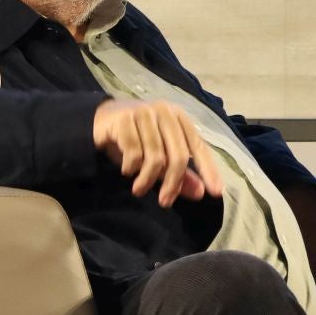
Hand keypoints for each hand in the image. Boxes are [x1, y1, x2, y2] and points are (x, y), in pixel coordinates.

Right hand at [92, 99, 223, 206]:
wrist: (100, 121)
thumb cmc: (135, 139)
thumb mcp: (159, 158)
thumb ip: (181, 175)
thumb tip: (200, 193)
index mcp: (179, 118)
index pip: (198, 146)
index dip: (208, 170)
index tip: (215, 192)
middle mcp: (165, 112)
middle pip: (178, 155)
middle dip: (173, 183)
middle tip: (165, 202)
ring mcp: (144, 113)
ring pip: (155, 156)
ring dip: (147, 180)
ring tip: (139, 190)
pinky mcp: (124, 119)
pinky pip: (133, 152)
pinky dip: (131, 167)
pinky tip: (127, 171)